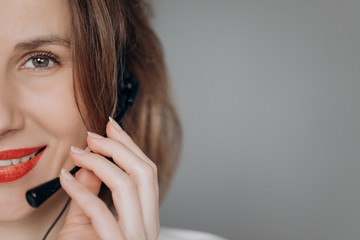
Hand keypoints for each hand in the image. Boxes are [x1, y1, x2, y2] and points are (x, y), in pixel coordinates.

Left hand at [57, 118, 159, 239]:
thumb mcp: (87, 224)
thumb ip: (89, 195)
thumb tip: (87, 166)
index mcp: (146, 218)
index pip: (147, 173)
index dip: (130, 146)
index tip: (112, 126)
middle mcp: (147, 227)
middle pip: (145, 173)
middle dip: (119, 147)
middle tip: (95, 135)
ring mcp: (135, 238)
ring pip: (130, 186)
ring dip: (101, 162)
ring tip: (79, 153)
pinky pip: (100, 211)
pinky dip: (80, 190)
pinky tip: (66, 179)